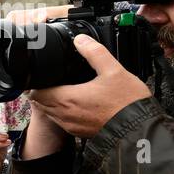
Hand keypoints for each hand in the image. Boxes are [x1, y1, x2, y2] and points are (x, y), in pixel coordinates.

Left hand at [28, 35, 151, 138]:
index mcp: (67, 99)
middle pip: (40, 103)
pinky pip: (61, 122)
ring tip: (60, 90)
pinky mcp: (79, 133)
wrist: (139, 129)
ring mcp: (71, 126)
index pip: (36, 93)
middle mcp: (64, 115)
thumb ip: (95, 53)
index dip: (35, 84)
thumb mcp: (113, 71)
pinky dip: (61, 113)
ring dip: (49, 103)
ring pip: (49, 114)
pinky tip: (74, 104)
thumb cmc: (127, 102)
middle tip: (49, 80)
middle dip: (41, 92)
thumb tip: (81, 40)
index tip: (41, 76)